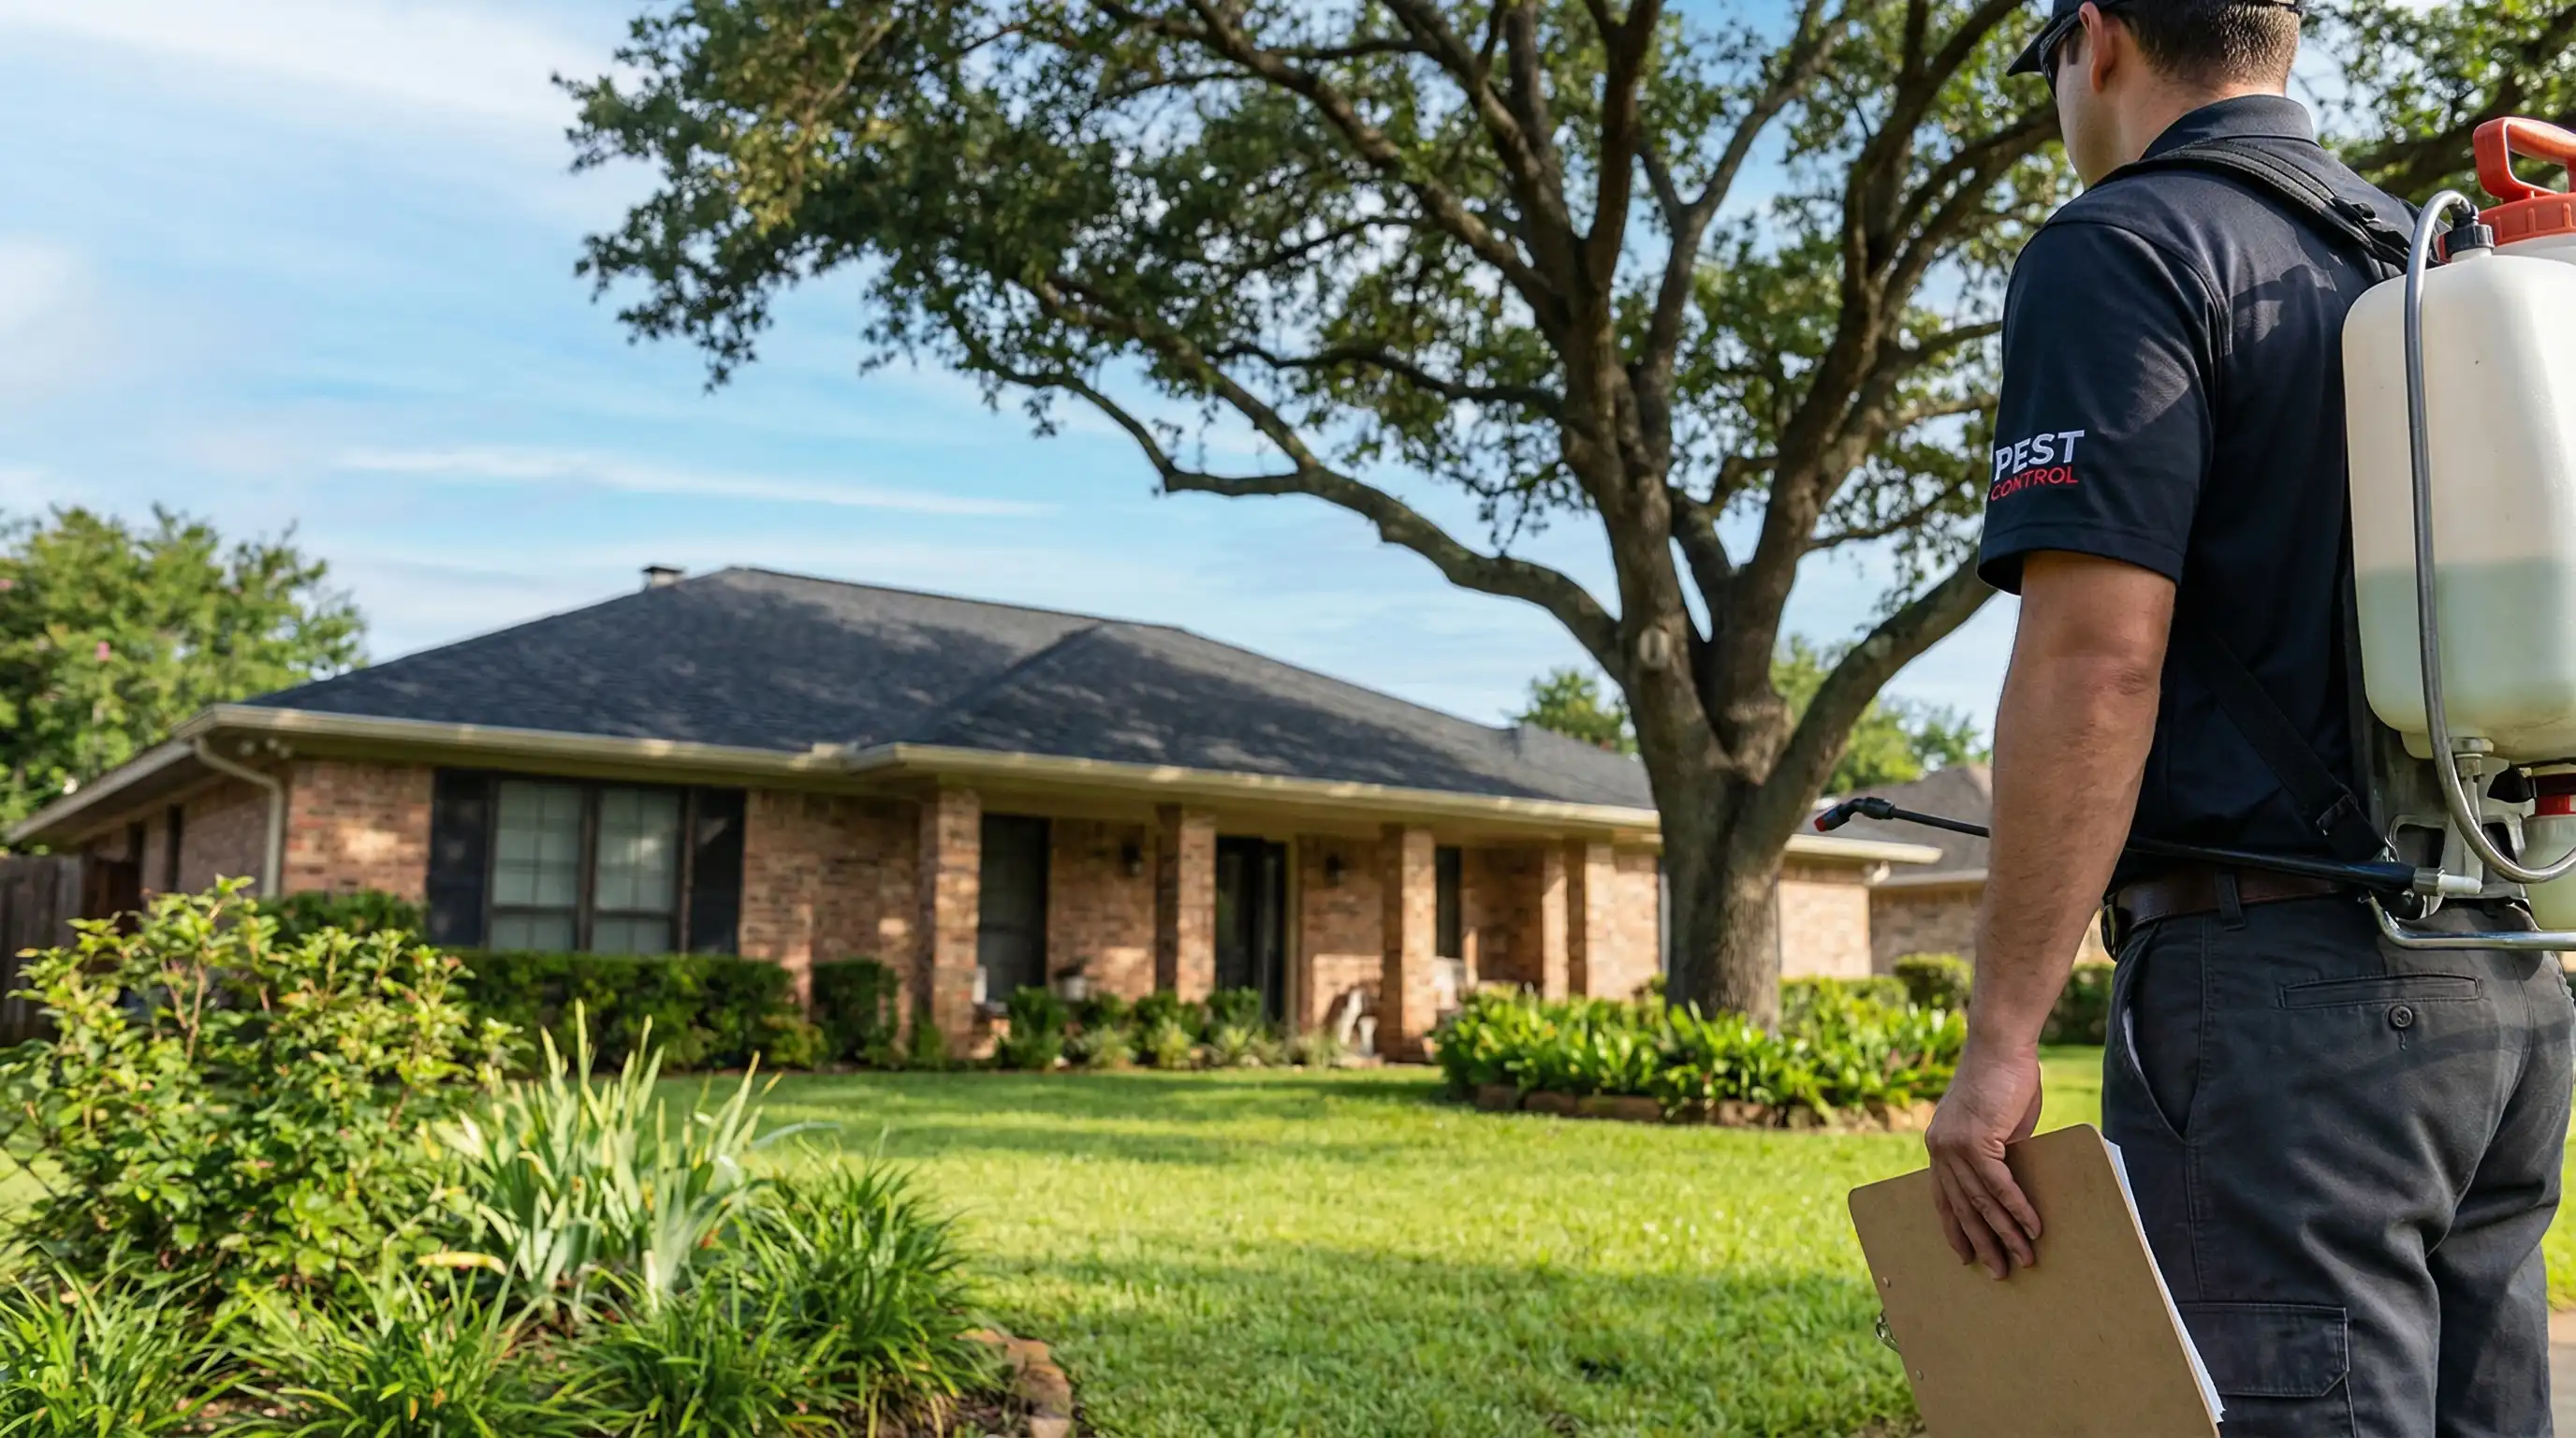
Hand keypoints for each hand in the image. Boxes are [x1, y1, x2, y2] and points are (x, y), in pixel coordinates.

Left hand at [1925, 1043, 2045, 1278]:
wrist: (2000, 1048)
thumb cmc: (2002, 1082)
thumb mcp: (1993, 1126)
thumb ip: (1994, 1155)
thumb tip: (2008, 1186)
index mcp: (1939, 1147)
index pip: (1942, 1197)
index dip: (1955, 1228)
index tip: (1965, 1256)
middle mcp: (1939, 1150)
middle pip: (1962, 1207)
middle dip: (1982, 1242)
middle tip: (1999, 1272)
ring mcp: (1954, 1146)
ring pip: (1981, 1202)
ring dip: (2005, 1234)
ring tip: (2024, 1259)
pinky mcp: (1976, 1141)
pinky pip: (1999, 1186)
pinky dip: (2017, 1209)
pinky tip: (2032, 1228)